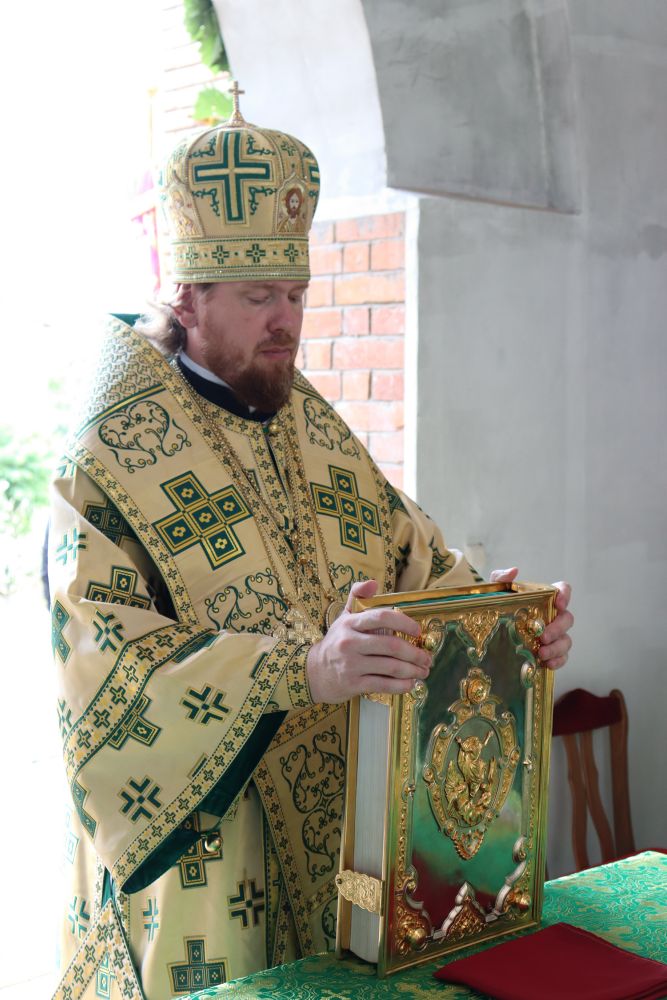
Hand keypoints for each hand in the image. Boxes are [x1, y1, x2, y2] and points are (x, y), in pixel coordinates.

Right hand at [306, 579, 431, 703]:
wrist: (314, 672)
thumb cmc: (336, 642)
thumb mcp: (343, 617)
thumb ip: (357, 597)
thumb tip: (373, 583)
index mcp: (350, 623)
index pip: (381, 617)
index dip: (404, 622)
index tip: (417, 630)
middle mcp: (350, 643)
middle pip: (392, 646)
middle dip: (415, 653)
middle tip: (427, 657)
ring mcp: (352, 665)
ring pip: (391, 667)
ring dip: (413, 670)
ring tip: (423, 670)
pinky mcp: (353, 684)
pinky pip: (384, 685)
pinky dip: (402, 685)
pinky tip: (410, 683)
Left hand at [490, 568, 572, 670]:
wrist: (486, 632)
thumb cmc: (497, 608)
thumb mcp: (494, 592)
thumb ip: (501, 579)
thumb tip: (514, 571)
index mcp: (543, 598)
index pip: (562, 590)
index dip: (565, 595)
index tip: (558, 603)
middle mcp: (552, 616)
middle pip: (567, 619)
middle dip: (558, 628)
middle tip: (542, 636)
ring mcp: (553, 636)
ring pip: (566, 640)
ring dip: (557, 647)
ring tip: (541, 653)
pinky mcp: (550, 652)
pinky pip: (562, 657)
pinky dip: (558, 661)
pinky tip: (547, 664)